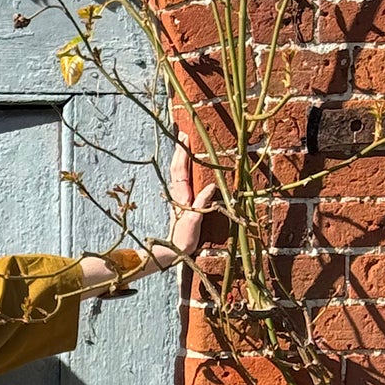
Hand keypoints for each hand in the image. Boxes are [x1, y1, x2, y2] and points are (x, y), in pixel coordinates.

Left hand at [160, 140, 218, 263]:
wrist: (174, 251)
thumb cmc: (184, 238)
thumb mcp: (194, 221)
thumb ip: (201, 203)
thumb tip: (211, 186)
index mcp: (181, 195)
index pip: (180, 169)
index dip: (182, 153)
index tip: (185, 137)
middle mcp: (179, 193)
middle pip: (177, 166)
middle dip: (180, 149)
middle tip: (183, 133)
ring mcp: (180, 197)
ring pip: (178, 172)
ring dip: (180, 157)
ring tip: (184, 143)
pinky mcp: (182, 202)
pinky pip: (182, 180)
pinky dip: (184, 168)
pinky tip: (188, 165)